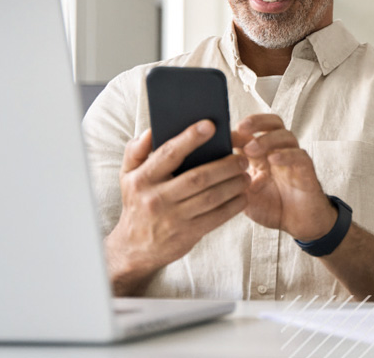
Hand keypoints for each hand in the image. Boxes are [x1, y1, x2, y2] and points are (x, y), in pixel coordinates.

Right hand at [105, 120, 249, 295]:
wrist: (134, 248)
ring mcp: (173, 218)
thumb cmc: (136, 203)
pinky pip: (216, 217)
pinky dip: (233, 205)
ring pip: (211, 197)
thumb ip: (136, 150)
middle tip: (242, 158)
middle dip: (225, 166)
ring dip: (233, 185)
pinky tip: (242, 196)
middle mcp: (156, 198)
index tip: (210, 126)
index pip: (169, 154)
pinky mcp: (187, 234)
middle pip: (198, 177)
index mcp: (143, 179)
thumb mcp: (127, 175)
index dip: (190, 138)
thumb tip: (152, 130)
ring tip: (246, 175)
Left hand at [234, 114, 336, 241]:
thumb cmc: (272, 207)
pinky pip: (299, 156)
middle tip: (241, 128)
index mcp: (262, 154)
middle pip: (272, 123)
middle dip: (257, 121)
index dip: (239, 130)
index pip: (253, 131)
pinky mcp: (306, 170)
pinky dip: (286, 155)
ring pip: (286, 136)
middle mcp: (279, 151)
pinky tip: (273, 160)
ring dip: (267, 139)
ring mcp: (293, 159)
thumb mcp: (244, 194)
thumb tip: (210, 166)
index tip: (222, 136)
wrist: (298, 224)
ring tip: (251, 149)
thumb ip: (232, 179)